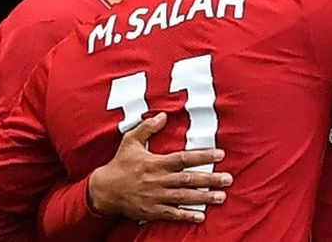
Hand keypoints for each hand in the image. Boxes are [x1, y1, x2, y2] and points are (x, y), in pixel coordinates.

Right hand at [87, 113, 232, 222]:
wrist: (104, 190)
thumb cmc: (120, 163)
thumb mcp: (130, 141)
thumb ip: (148, 127)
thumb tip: (164, 115)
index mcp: (156, 163)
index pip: (184, 158)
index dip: (203, 156)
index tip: (220, 154)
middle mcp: (159, 180)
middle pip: (188, 179)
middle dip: (210, 179)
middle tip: (228, 179)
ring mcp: (156, 197)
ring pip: (184, 198)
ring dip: (203, 198)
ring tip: (221, 197)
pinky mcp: (152, 211)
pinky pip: (172, 214)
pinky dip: (186, 215)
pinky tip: (201, 215)